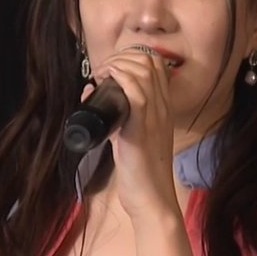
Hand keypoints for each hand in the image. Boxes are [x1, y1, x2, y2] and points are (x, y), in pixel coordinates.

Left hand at [86, 46, 182, 223]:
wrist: (152, 199)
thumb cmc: (140, 172)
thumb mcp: (128, 136)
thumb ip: (116, 114)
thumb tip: (92, 91)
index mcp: (164, 109)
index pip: (157, 66)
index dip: (133, 56)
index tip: (113, 65)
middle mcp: (163, 109)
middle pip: (149, 63)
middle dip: (123, 56)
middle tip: (104, 68)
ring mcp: (155, 118)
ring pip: (142, 72)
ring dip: (118, 64)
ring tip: (103, 72)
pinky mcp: (142, 129)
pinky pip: (137, 93)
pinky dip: (120, 78)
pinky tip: (107, 79)